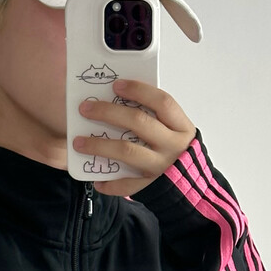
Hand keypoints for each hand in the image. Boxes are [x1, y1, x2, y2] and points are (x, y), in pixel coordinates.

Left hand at [73, 78, 196, 198]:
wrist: (192, 185)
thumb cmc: (176, 149)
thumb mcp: (175, 129)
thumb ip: (155, 116)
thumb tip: (118, 99)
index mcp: (180, 126)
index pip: (162, 102)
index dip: (139, 90)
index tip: (116, 85)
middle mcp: (172, 145)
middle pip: (139, 122)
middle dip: (109, 112)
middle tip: (86, 109)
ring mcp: (161, 166)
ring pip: (127, 151)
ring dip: (99, 145)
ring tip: (78, 142)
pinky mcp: (151, 185)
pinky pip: (126, 184)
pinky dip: (109, 183)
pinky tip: (96, 179)